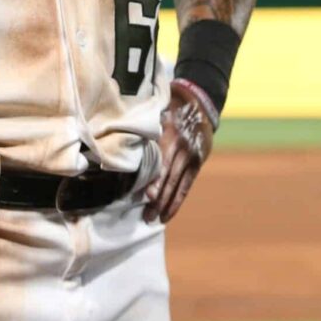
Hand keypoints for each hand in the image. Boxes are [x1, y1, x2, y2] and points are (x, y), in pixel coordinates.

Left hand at [143, 81, 215, 223]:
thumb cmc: (169, 108)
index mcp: (169, 133)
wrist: (199, 102)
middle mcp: (182, 146)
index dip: (156, 179)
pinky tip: (168, 214)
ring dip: (166, 203)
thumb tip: (121, 148)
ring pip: (178, 184)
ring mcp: (191, 155)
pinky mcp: (198, 162)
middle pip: (169, 176)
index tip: (148, 195)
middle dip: (158, 197)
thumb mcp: (157, 112)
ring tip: (154, 219)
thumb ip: (145, 131)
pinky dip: (177, 201)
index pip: (162, 160)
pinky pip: (187, 186)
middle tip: (146, 215)